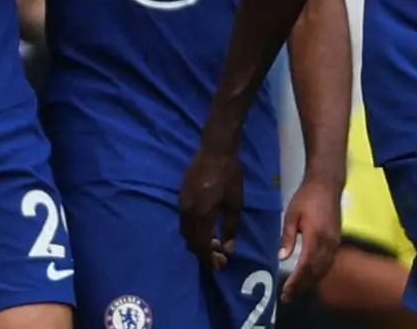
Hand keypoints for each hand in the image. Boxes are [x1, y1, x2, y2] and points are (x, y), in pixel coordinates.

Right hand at [178, 139, 244, 263]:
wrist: (215, 149)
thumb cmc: (229, 175)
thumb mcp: (235, 203)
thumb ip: (231, 228)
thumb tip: (227, 249)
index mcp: (202, 214)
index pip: (201, 245)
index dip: (209, 259)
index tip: (218, 266)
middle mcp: (187, 211)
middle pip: (190, 241)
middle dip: (203, 252)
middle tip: (219, 257)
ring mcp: (182, 203)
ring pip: (186, 232)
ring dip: (198, 242)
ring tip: (214, 244)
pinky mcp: (181, 196)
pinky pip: (184, 221)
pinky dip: (194, 230)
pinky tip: (206, 228)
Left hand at [278, 176, 340, 299]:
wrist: (327, 184)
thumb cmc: (306, 197)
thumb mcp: (291, 214)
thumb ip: (287, 237)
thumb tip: (281, 258)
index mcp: (316, 236)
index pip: (306, 266)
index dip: (296, 281)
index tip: (286, 291)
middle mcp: (328, 243)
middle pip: (316, 272)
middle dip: (302, 286)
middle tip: (288, 297)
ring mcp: (335, 243)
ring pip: (324, 270)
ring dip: (311, 283)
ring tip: (297, 291)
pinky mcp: (337, 241)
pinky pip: (329, 263)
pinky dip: (319, 274)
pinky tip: (310, 278)